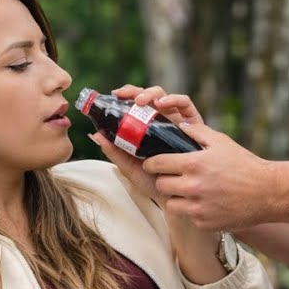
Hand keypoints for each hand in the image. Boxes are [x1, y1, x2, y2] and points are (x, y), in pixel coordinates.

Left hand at [89, 85, 206, 202]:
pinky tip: (163, 104)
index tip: (115, 95)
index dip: (126, 95)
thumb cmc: (155, 182)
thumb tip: (95, 135)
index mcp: (146, 128)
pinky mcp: (193, 124)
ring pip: (165, 96)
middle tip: (126, 96)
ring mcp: (176, 122)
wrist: (177, 197)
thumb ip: (115, 152)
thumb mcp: (131, 167)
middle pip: (148, 97)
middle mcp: (161, 122)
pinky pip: (186, 104)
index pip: (135, 105)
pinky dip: (175, 99)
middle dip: (136, 91)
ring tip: (142, 101)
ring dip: (152, 93)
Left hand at [143, 122, 273, 230]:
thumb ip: (196, 131)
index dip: (151, 163)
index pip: (156, 164)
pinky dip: (194, 211)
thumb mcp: (222, 142)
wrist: (268, 193)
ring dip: (178, 198)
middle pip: (160, 185)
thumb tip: (178, 125)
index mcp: (193, 164)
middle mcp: (192, 187)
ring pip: (171, 204)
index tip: (153, 164)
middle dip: (165, 180)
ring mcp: (198, 208)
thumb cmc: (245, 165)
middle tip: (176, 178)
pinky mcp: (204, 223)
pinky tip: (208, 203)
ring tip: (193, 192)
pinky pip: (189, 217)